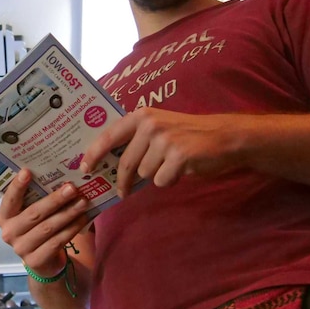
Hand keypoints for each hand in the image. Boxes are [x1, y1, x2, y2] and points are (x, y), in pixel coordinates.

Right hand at [0, 169, 89, 276]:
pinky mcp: (36, 260)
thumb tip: (61, 176)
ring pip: (48, 227)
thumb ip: (38, 198)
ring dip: (68, 213)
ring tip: (83, 202)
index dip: (17, 186)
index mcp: (4, 216)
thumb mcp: (32, 211)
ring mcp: (21, 248)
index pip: (9, 199)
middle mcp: (8, 232)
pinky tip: (83, 218)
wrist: (42, 260)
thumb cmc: (37, 227)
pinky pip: (57, 241)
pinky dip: (72, 228)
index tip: (27, 171)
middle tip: (72, 188)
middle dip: (55, 200)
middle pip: (34, 213)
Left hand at [80, 108, 239, 196]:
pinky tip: (182, 169)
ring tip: (171, 165)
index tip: (85, 168)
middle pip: (125, 162)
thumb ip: (136, 140)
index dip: (94, 153)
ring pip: (145, 174)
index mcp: (141, 115)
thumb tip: (110, 164)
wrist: (224, 137)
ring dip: (156, 175)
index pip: (109, 135)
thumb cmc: (188, 135)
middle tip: (122, 193)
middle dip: (122, 182)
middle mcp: (150, 124)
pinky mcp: (179, 156)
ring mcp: (164, 139)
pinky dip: (170, 181)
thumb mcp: (159, 127)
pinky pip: (162, 181)